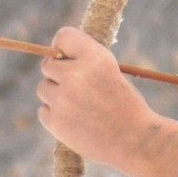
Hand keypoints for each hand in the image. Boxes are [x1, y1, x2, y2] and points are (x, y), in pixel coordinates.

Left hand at [35, 26, 177, 176]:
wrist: (134, 140)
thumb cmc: (125, 105)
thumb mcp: (112, 72)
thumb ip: (86, 62)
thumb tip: (56, 56)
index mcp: (95, 57)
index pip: (63, 36)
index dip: (62, 47)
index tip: (67, 57)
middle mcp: (76, 74)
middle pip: (48, 65)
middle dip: (59, 75)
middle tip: (78, 89)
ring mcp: (63, 98)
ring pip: (43, 88)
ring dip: (56, 96)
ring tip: (79, 107)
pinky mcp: (55, 120)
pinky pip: (44, 110)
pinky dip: (55, 116)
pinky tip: (75, 121)